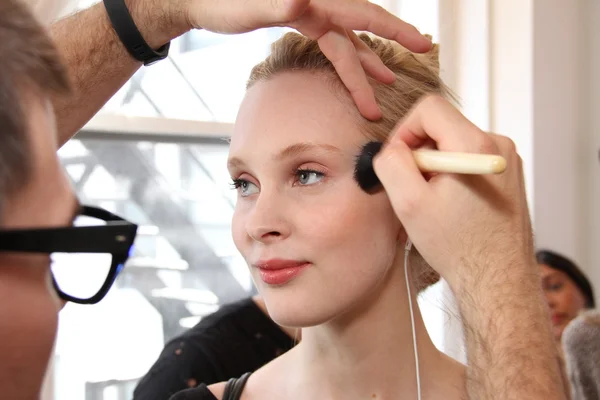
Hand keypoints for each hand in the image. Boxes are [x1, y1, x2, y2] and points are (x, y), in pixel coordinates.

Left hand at [141, 0, 431, 119]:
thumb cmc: (220, 1)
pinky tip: (356, 69)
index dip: (393, 29)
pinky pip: (332, 41)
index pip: (361, 13)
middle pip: (362, 26)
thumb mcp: (245, 7)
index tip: (419, 43)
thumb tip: (301, 4)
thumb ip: (275, 5)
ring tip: (386, 84)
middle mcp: (317, 3)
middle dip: (391, 44)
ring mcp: (311, 11)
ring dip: (366, 63)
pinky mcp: (302, 19)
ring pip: (347, 40)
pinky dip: (346, 57)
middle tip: (422, 56)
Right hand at [372, 95, 534, 288]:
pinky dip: (451, 174)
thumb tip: (390, 148)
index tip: (398, 160)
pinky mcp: (507, 175)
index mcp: (476, 145)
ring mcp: (506, 160)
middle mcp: (498, 145)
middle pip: (443, 125)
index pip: (430, 108)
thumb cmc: (457, 246)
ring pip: (454, 143)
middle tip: (414, 188)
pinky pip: (468, 158)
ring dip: (434, 165)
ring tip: (433, 201)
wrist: (497, 278)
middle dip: (419, 152)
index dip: (404, 130)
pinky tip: (449, 204)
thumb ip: (392, 164)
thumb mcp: (409, 204)